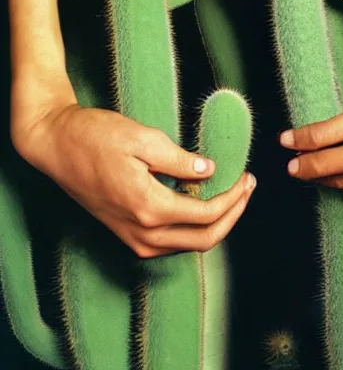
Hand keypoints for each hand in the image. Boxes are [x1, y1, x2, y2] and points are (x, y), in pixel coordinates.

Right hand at [13, 101, 255, 258]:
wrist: (56, 146)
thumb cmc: (95, 137)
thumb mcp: (143, 139)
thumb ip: (180, 160)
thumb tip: (210, 170)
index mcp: (149, 208)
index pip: (208, 215)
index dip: (234, 198)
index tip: (246, 176)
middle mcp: (143, 233)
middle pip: (205, 239)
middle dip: (233, 214)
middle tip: (247, 187)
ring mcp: (133, 238)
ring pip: (189, 244)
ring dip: (215, 222)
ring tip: (231, 192)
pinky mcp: (127, 234)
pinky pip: (171, 242)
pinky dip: (193, 226)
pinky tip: (201, 201)